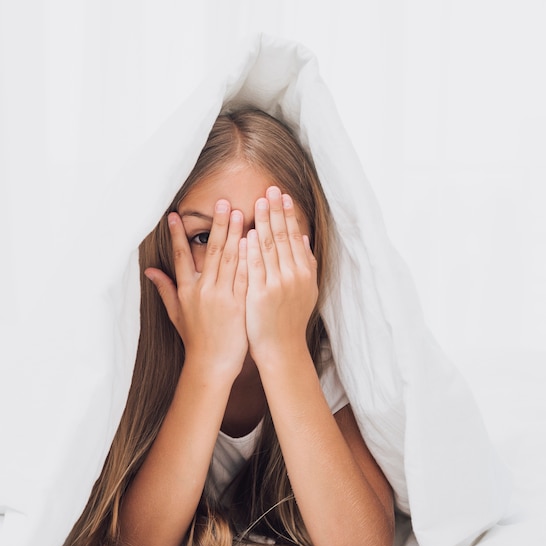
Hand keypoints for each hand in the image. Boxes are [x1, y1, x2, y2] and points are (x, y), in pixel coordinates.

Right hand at [145, 201, 248, 379]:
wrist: (212, 364)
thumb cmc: (195, 339)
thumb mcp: (176, 314)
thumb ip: (165, 289)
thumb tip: (149, 271)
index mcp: (187, 291)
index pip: (180, 258)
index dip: (178, 236)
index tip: (175, 215)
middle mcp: (203, 291)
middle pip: (210, 252)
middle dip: (216, 225)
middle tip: (222, 203)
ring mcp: (222, 297)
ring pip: (229, 260)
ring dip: (234, 235)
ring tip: (239, 213)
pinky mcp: (239, 305)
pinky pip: (245, 277)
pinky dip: (249, 258)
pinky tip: (254, 242)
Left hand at [245, 186, 317, 365]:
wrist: (282, 348)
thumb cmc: (288, 319)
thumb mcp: (304, 290)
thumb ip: (304, 263)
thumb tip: (302, 237)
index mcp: (304, 272)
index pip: (294, 237)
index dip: (288, 214)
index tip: (283, 195)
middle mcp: (294, 275)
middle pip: (284, 237)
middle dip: (277, 211)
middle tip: (271, 188)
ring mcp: (278, 284)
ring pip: (271, 247)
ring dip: (265, 223)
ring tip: (260, 202)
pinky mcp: (261, 294)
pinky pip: (256, 267)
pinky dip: (253, 249)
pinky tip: (249, 233)